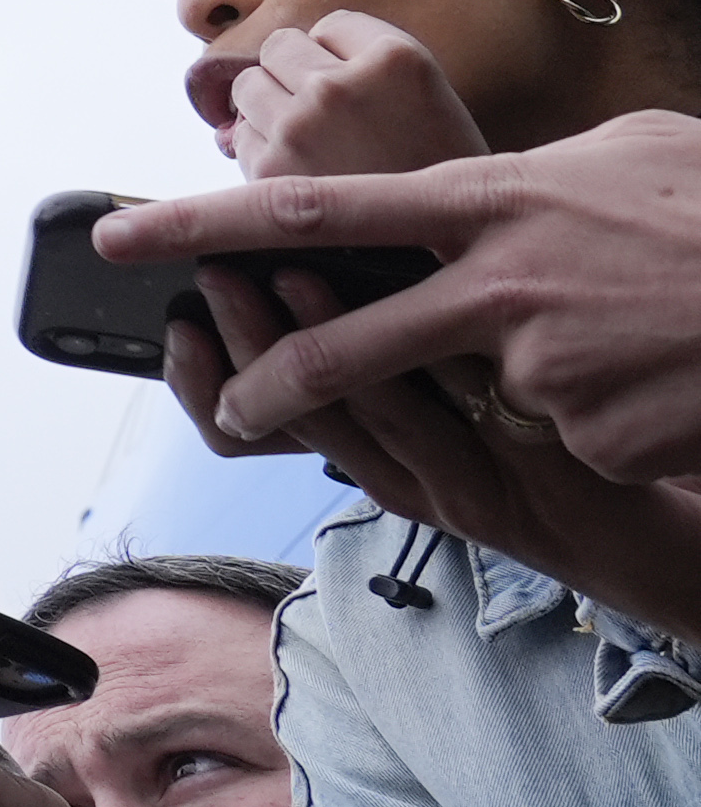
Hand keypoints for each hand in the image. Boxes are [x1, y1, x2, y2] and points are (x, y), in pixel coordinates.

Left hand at [103, 115, 700, 478]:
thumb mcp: (625, 161)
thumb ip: (530, 180)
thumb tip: (484, 181)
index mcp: (489, 203)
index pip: (314, 211)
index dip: (207, 225)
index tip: (127, 235)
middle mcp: (495, 284)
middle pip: (345, 344)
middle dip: (279, 380)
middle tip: (231, 402)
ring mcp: (541, 365)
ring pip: (486, 398)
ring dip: (538, 389)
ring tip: (615, 348)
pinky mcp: (589, 437)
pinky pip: (565, 440)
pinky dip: (603, 424)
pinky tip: (659, 387)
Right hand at [169, 262, 700, 638]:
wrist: (635, 535)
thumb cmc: (530, 460)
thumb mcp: (436, 419)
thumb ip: (377, 361)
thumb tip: (300, 272)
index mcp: (363, 463)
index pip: (243, 431)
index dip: (199, 380)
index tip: (170, 320)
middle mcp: (397, 482)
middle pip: (296, 416)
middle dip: (243, 342)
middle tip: (212, 274)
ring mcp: (462, 488)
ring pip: (372, 418)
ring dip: (322, 343)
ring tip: (289, 273)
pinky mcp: (531, 481)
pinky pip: (471, 419)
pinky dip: (434, 362)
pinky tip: (417, 302)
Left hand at [205, 8, 491, 178]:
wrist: (454, 258)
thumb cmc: (438, 178)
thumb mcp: (427, 101)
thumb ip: (361, 69)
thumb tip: (276, 67)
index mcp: (397, 58)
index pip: (332, 25)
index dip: (340, 57)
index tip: (361, 92)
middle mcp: (343, 84)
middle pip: (278, 46)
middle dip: (293, 75)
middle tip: (328, 121)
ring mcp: (302, 125)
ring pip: (247, 84)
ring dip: (267, 107)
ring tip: (312, 145)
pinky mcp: (271, 168)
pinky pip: (239, 135)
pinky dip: (257, 148)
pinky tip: (299, 174)